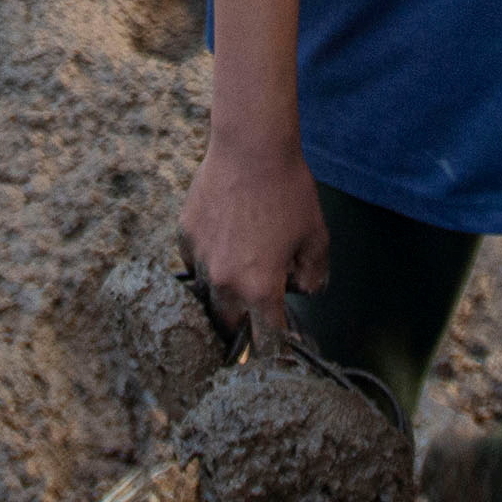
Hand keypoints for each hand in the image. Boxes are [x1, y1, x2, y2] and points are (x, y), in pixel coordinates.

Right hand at [180, 124, 329, 349]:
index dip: (276, 350)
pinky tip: (226, 241)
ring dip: (225, 292)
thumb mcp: (316, 238)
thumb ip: (313, 276)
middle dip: (244, 326)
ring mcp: (200, 259)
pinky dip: (209, 262)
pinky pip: (196, 264)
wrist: (250, 148)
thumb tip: (301, 290)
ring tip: (242, 268)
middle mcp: (224, 282)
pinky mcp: (185, 237)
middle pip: (228, 325)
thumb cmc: (287, 191)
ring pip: (209, 294)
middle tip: (257, 314)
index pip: (266, 340)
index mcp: (259, 289)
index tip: (278, 354)